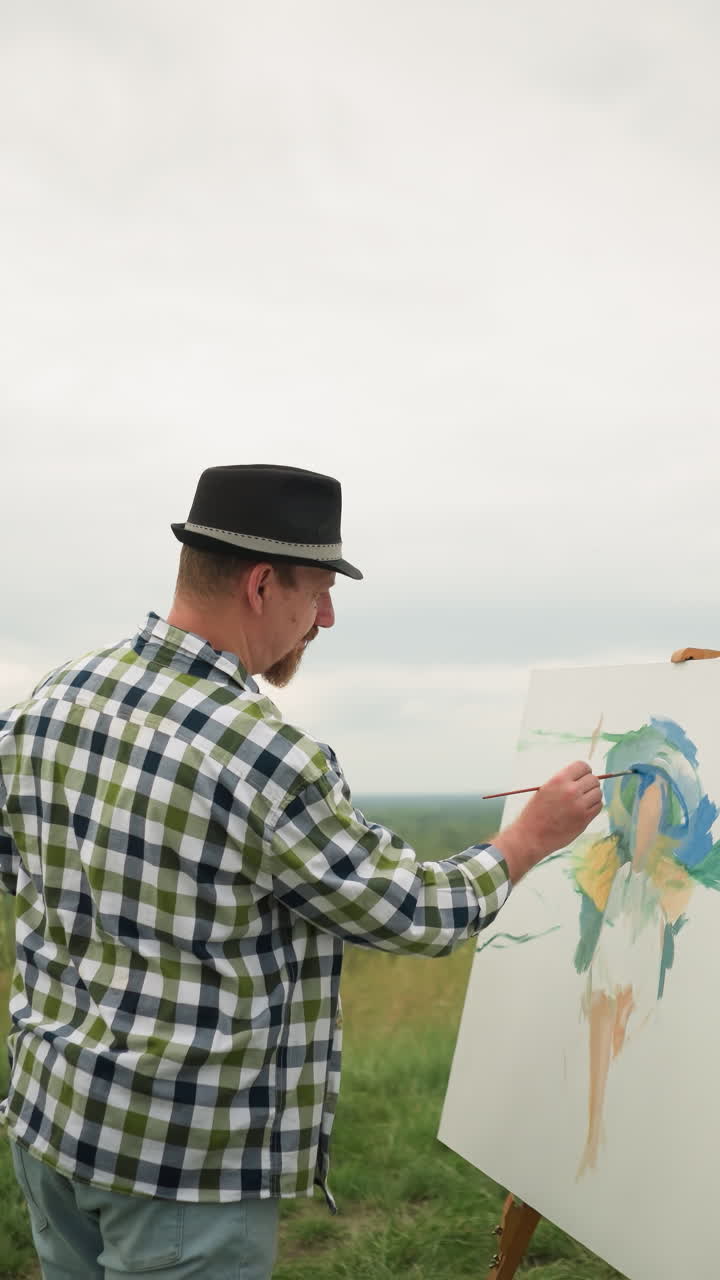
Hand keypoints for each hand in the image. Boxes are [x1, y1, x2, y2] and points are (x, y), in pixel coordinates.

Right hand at [493, 761, 601, 882]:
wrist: (531, 836)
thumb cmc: (536, 812)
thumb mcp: (545, 789)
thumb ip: (563, 782)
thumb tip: (583, 777)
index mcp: (559, 780)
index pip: (583, 766)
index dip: (584, 771)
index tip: (581, 777)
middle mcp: (571, 791)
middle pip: (593, 779)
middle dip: (589, 784)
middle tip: (582, 790)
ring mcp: (579, 806)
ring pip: (598, 793)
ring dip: (593, 795)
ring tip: (583, 800)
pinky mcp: (584, 819)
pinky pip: (598, 806)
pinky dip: (594, 806)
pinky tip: (584, 809)